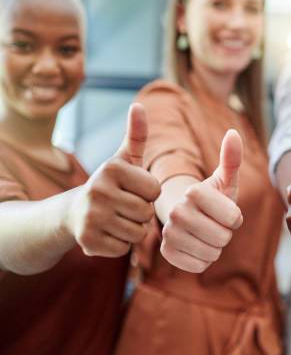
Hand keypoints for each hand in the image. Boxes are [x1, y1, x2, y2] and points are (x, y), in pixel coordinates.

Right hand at [67, 103, 160, 256]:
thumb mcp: (124, 159)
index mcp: (111, 169)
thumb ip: (136, 134)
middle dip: (140, 213)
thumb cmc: (110, 185)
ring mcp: (91, 217)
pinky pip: (125, 249)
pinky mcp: (88, 241)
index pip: (154, 190)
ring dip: (132, 230)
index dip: (147, 193)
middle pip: (146, 213)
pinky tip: (107, 233)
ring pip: (138, 233)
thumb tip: (138, 106)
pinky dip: (120, 245)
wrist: (73, 213)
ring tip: (116, 219)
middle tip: (123, 207)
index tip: (132, 190)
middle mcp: (98, 190)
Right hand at [160, 130, 243, 272]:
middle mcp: (175, 211)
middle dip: (225, 234)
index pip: (234, 219)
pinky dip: (203, 260)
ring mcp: (168, 233)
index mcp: (193, 192)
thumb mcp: (224, 179)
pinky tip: (196, 246)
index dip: (235, 218)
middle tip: (214, 224)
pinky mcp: (166, 253)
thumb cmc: (212, 198)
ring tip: (205, 233)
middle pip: (223, 238)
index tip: (224, 210)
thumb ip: (231, 158)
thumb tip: (234, 133)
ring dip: (215, 247)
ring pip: (212, 254)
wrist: (187, 215)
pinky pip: (200, 266)